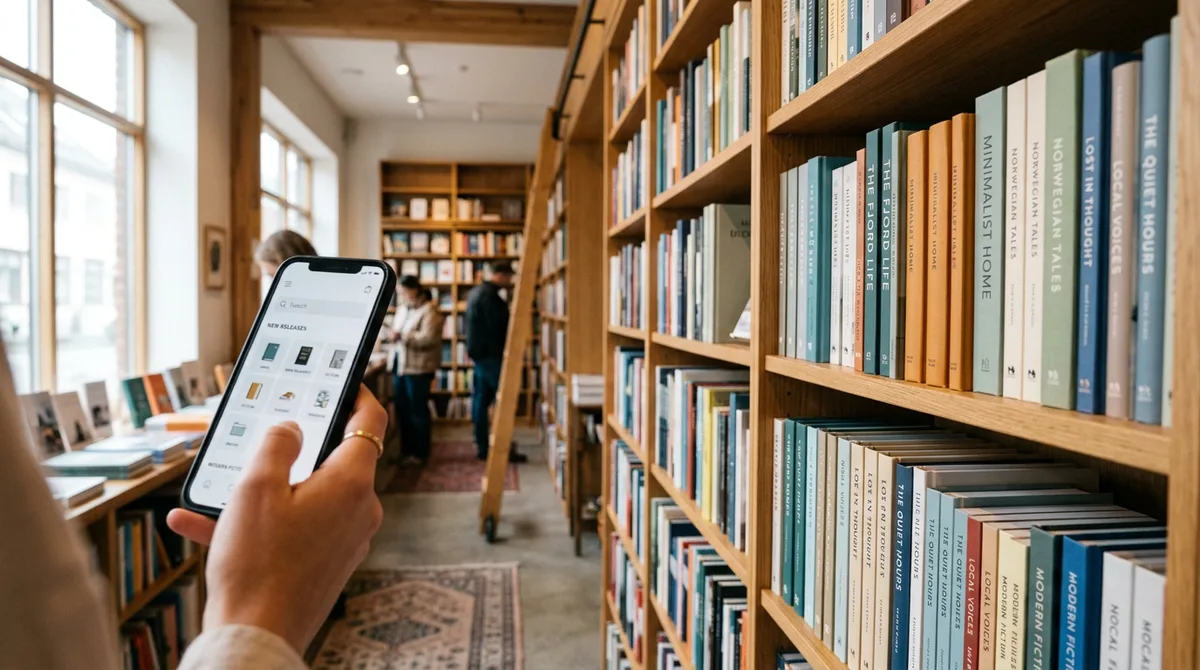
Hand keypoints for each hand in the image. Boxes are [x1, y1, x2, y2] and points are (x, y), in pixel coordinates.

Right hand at [167, 386, 386, 651]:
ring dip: (262, 490)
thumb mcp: (256, 488)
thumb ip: (276, 444)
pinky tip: (199, 523)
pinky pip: (293, 529)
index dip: (357, 393)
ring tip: (216, 486)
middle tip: (264, 432)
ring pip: (305, 497)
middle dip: (294, 447)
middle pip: (333, 460)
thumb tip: (291, 427)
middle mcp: (359, 510)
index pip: (369, 422)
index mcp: (352, 483)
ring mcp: (346, 539)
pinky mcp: (327, 563)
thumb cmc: (258, 564)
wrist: (256, 637)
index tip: (341, 379)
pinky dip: (258, 523)